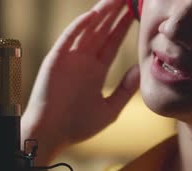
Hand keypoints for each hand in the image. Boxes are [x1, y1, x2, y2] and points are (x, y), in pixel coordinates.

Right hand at [21, 0, 138, 162]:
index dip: (123, 26)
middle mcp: (83, 61)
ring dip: (100, 13)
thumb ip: (125, 90)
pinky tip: (93, 15)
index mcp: (95, 71)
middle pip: (102, 31)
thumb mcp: (109, 109)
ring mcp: (69, 59)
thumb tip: (140, 69)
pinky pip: (68, 39)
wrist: (51, 136)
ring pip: (88, 30)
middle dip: (115, 13)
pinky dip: (79, 27)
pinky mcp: (55, 60)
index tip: (135, 11)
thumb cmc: (77, 126)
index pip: (113, 43)